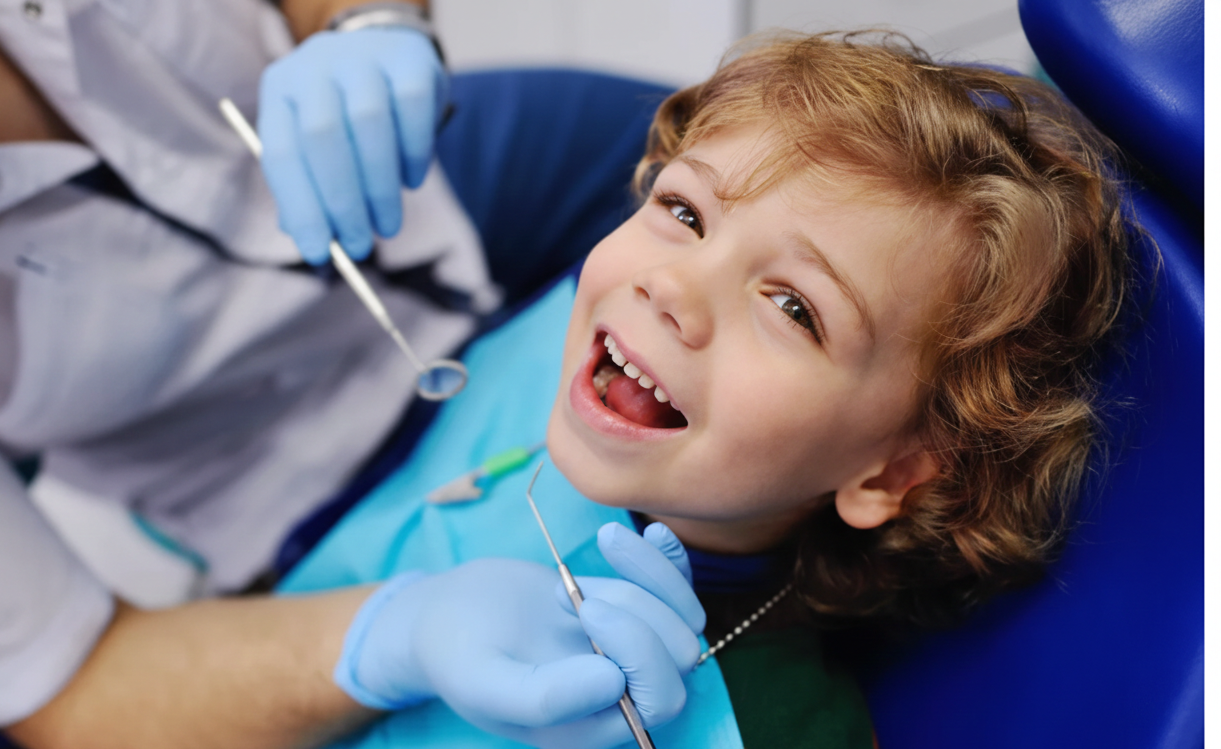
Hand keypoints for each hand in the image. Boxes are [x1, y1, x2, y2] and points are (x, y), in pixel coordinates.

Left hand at [258, 27, 445, 263]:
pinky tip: (412, 181)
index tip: (320, 254)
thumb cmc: (345, 116)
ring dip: (380, 188)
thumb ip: (310, 188)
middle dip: (343, 203)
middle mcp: (314, 65)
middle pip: (323, 137)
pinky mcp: (409, 57)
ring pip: (368, 124)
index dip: (300, 208)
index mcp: (280, 90)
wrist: (386, 52)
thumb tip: (316, 246)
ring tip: (388, 225)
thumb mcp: (316, 145)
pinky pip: (412, 109)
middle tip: (359, 247)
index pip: (280, 153)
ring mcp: (362, 56)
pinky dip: (414, 156)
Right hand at [334, 522, 705, 748]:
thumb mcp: (484, 683)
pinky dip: (668, 558)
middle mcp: (623, 695)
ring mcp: (630, 650)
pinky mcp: (630, 610)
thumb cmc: (458, 655)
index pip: (659, 699)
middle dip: (635, 611)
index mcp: (594, 727)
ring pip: (683, 616)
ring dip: (640, 580)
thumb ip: (543, 698)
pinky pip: (676, 587)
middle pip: (679, 654)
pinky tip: (650, 532)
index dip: (639, 652)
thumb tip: (615, 684)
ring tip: (568, 577)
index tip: (585, 608)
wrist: (446, 616)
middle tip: (566, 593)